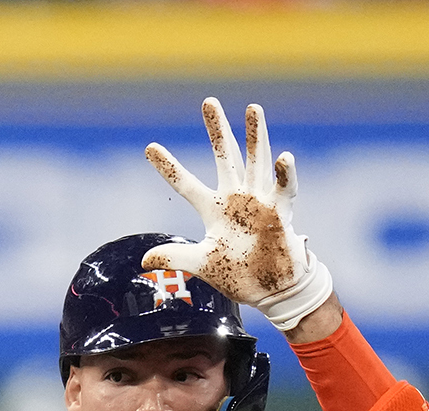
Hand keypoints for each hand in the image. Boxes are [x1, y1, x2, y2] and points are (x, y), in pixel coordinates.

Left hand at [142, 98, 334, 332]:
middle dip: (218, 130)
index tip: (150, 148)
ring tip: (253, 108)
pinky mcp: (280, 212)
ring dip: (256, 135)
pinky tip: (282, 157)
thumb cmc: (239, 275)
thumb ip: (176, 257)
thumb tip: (143, 260)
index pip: (185, 184)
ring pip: (256, 160)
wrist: (270, 291)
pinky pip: (284, 188)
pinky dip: (284, 173)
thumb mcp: (202, 265)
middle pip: (225, 157)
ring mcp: (258, 201)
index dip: (169, 167)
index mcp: (213, 209)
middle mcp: (235, 198)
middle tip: (209, 102)